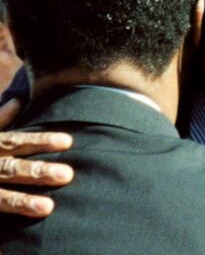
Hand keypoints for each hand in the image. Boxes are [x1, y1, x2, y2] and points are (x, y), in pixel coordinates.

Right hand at [0, 98, 73, 216]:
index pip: (16, 142)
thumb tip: (19, 101)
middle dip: (37, 172)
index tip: (68, 141)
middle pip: (10, 169)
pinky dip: (2, 223)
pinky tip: (16, 234)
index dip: (41, 141)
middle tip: (68, 175)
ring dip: (21, 202)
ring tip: (48, 208)